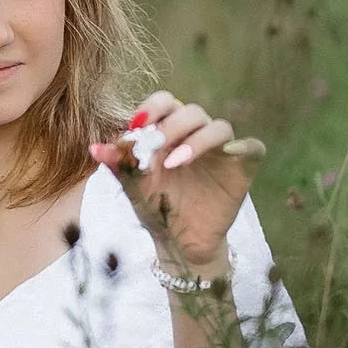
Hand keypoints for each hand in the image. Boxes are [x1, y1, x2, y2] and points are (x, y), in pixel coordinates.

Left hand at [90, 90, 262, 271]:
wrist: (179, 244)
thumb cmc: (155, 208)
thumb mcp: (133, 188)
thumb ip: (118, 165)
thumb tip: (94, 148)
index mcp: (170, 131)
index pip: (165, 103)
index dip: (151, 107)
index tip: (135, 124)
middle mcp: (196, 135)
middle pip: (191, 111)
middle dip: (171, 125)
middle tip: (153, 144)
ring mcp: (222, 150)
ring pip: (218, 126)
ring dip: (196, 140)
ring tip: (173, 162)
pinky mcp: (243, 168)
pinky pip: (253, 147)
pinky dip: (244, 146)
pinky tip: (229, 153)